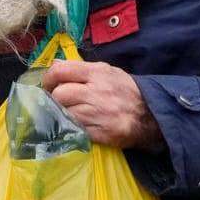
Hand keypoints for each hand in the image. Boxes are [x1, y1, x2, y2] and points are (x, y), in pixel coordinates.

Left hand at [42, 60, 165, 150]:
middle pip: (59, 94)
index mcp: (97, 73)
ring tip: (67, 115)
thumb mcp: (108, 72)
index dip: (48, 79)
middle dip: (54, 100)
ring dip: (61, 115)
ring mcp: (97, 113)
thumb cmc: (126, 92)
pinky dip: (71, 128)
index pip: (60, 70)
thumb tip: (55, 67)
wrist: (150, 116)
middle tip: (57, 103)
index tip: (48, 86)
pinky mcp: (99, 133)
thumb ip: (81, 69)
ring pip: (64, 113)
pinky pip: (74, 130)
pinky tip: (77, 126)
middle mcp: (96, 91)